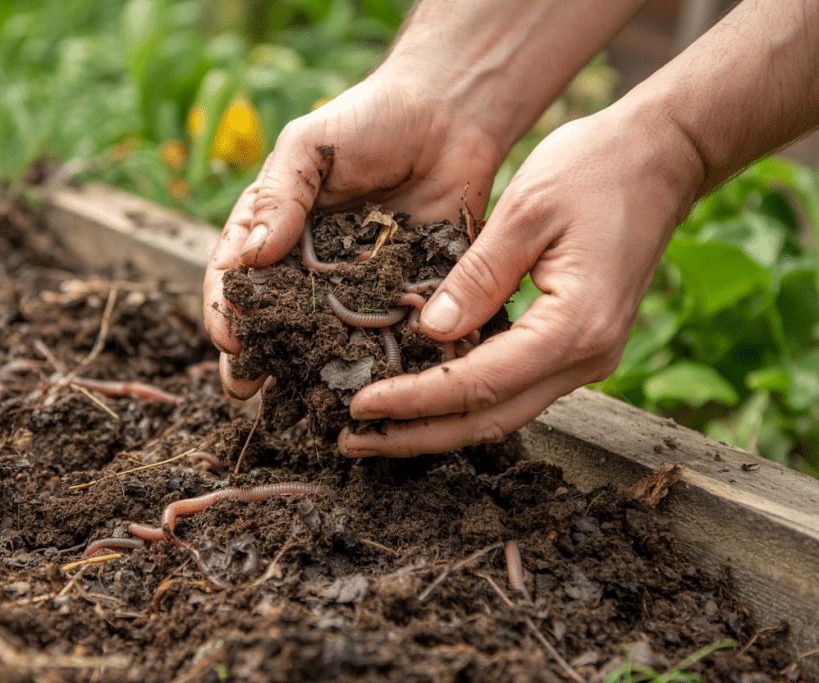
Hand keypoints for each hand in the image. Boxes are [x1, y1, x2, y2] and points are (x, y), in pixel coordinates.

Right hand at [203, 71, 502, 397]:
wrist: (449, 115)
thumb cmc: (369, 119)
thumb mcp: (308, 145)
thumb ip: (278, 196)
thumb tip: (250, 256)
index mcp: (274, 229)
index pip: (235, 277)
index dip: (225, 309)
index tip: (228, 338)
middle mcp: (307, 265)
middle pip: (272, 320)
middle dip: (255, 358)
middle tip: (245, 389)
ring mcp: (354, 285)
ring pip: (323, 339)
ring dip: (308, 373)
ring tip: (297, 402)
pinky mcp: (402, 294)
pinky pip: (385, 335)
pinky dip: (374, 363)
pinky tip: (366, 387)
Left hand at [338, 105, 701, 456]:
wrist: (664, 157)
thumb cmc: (596, 168)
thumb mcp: (525, 210)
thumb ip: (477, 276)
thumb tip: (429, 333)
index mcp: (575, 326)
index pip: (478, 384)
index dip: (414, 400)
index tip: (360, 406)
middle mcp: (588, 357)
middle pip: (490, 420)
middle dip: (418, 436)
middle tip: (355, 442)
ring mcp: (588, 357)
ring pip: (504, 413)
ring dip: (439, 424)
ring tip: (378, 429)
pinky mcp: (579, 345)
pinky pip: (516, 388)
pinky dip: (466, 399)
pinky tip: (423, 395)